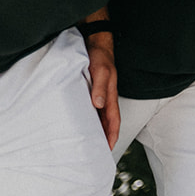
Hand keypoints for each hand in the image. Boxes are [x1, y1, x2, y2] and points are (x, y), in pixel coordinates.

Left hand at [84, 29, 119, 149]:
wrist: (95, 42)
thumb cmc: (99, 56)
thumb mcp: (101, 70)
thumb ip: (101, 87)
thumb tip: (99, 105)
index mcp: (110, 96)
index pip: (114, 120)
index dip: (112, 135)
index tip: (108, 148)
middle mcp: (105, 98)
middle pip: (107, 122)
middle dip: (105, 137)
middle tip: (96, 153)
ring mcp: (98, 94)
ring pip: (99, 117)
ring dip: (96, 129)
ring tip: (88, 143)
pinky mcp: (90, 90)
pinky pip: (91, 109)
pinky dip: (89, 119)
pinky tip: (80, 123)